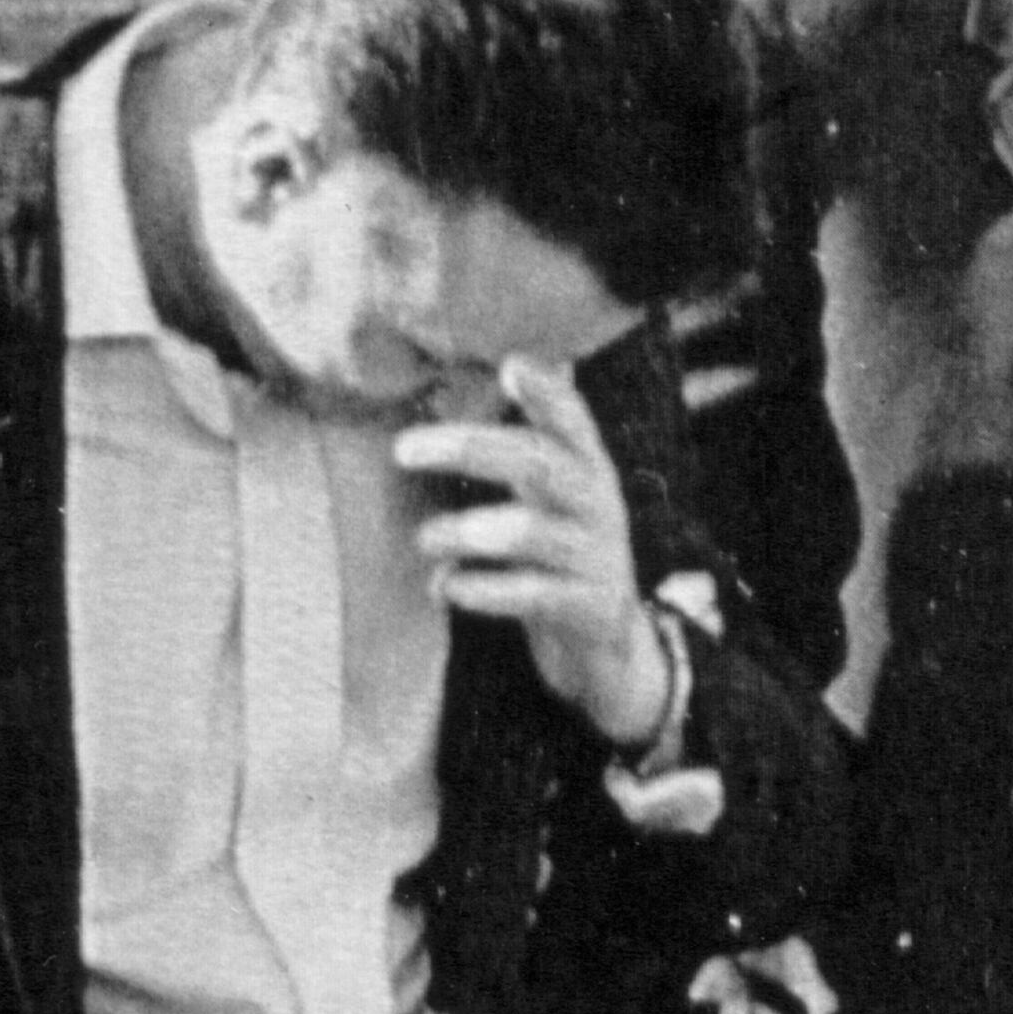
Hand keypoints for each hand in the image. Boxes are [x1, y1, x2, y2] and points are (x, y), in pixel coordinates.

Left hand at [391, 358, 671, 745]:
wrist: (610, 649)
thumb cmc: (557, 559)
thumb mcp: (547, 502)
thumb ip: (512, 456)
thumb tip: (440, 397)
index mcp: (586, 468)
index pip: (571, 418)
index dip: (544, 390)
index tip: (508, 364)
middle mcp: (598, 504)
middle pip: (539, 464)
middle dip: (469, 449)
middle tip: (402, 448)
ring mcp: (597, 557)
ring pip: (533, 533)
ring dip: (467, 530)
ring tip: (424, 537)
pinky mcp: (590, 609)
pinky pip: (533, 596)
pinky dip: (482, 590)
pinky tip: (444, 587)